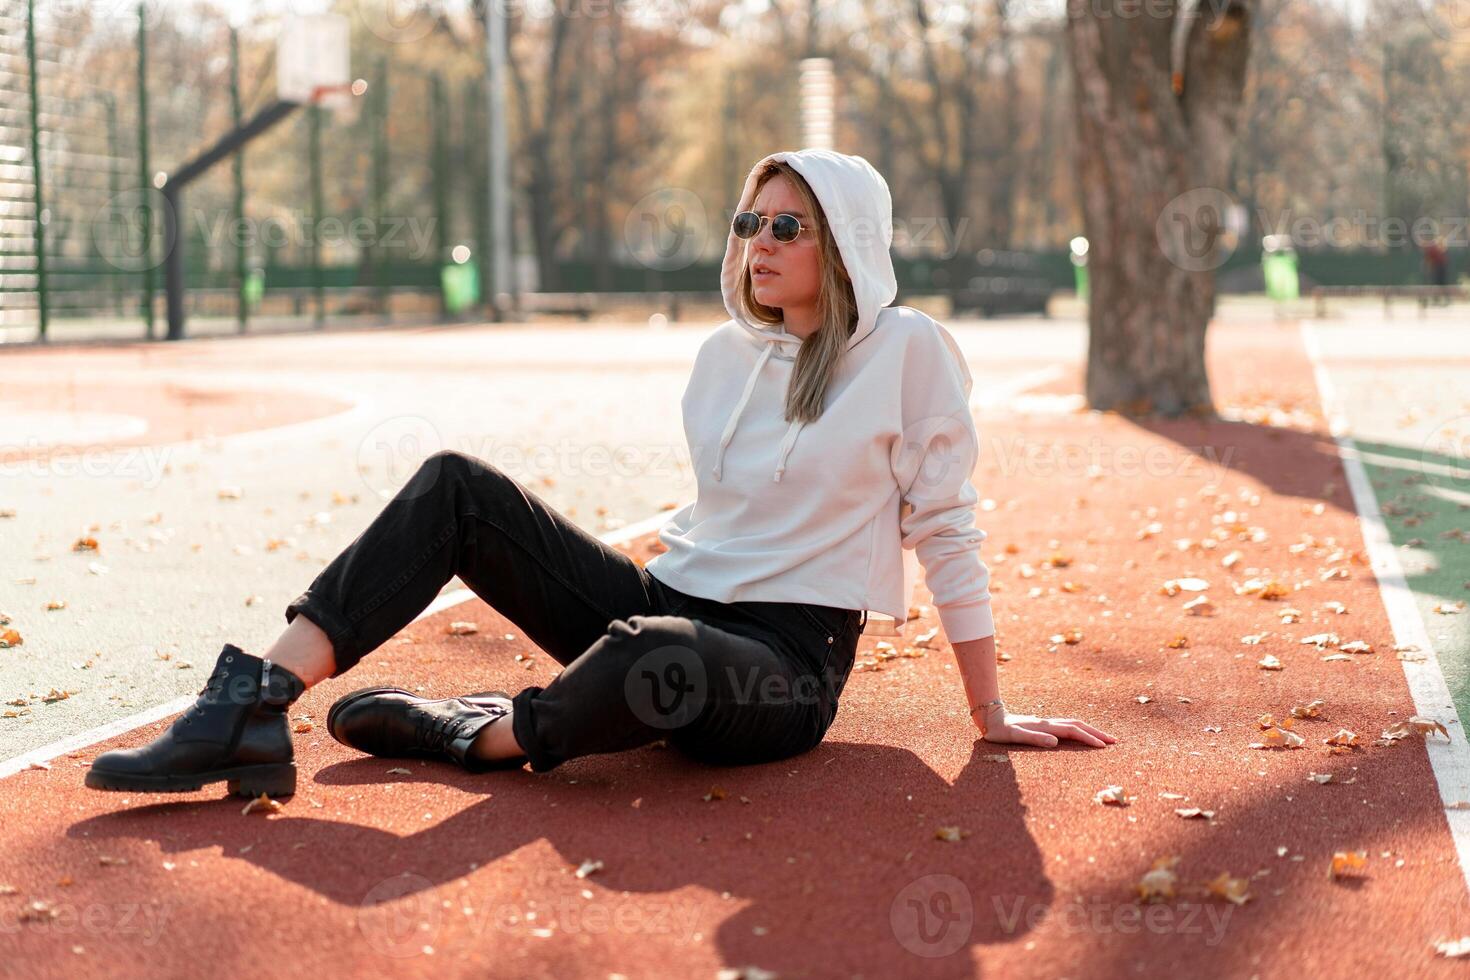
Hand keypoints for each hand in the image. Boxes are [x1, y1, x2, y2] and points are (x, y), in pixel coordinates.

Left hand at [978, 709, 1115, 747]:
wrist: (990, 717)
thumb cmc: (1000, 731)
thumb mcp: (1014, 737)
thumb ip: (1034, 738)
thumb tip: (1055, 742)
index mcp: (1045, 726)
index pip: (1072, 731)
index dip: (1088, 738)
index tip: (1102, 746)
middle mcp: (1048, 722)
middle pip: (1078, 725)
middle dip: (1096, 732)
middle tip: (1114, 741)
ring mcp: (1047, 723)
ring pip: (1074, 724)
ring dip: (1090, 730)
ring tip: (1103, 738)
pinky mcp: (1044, 725)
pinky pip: (1067, 726)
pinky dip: (1080, 730)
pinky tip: (1081, 735)